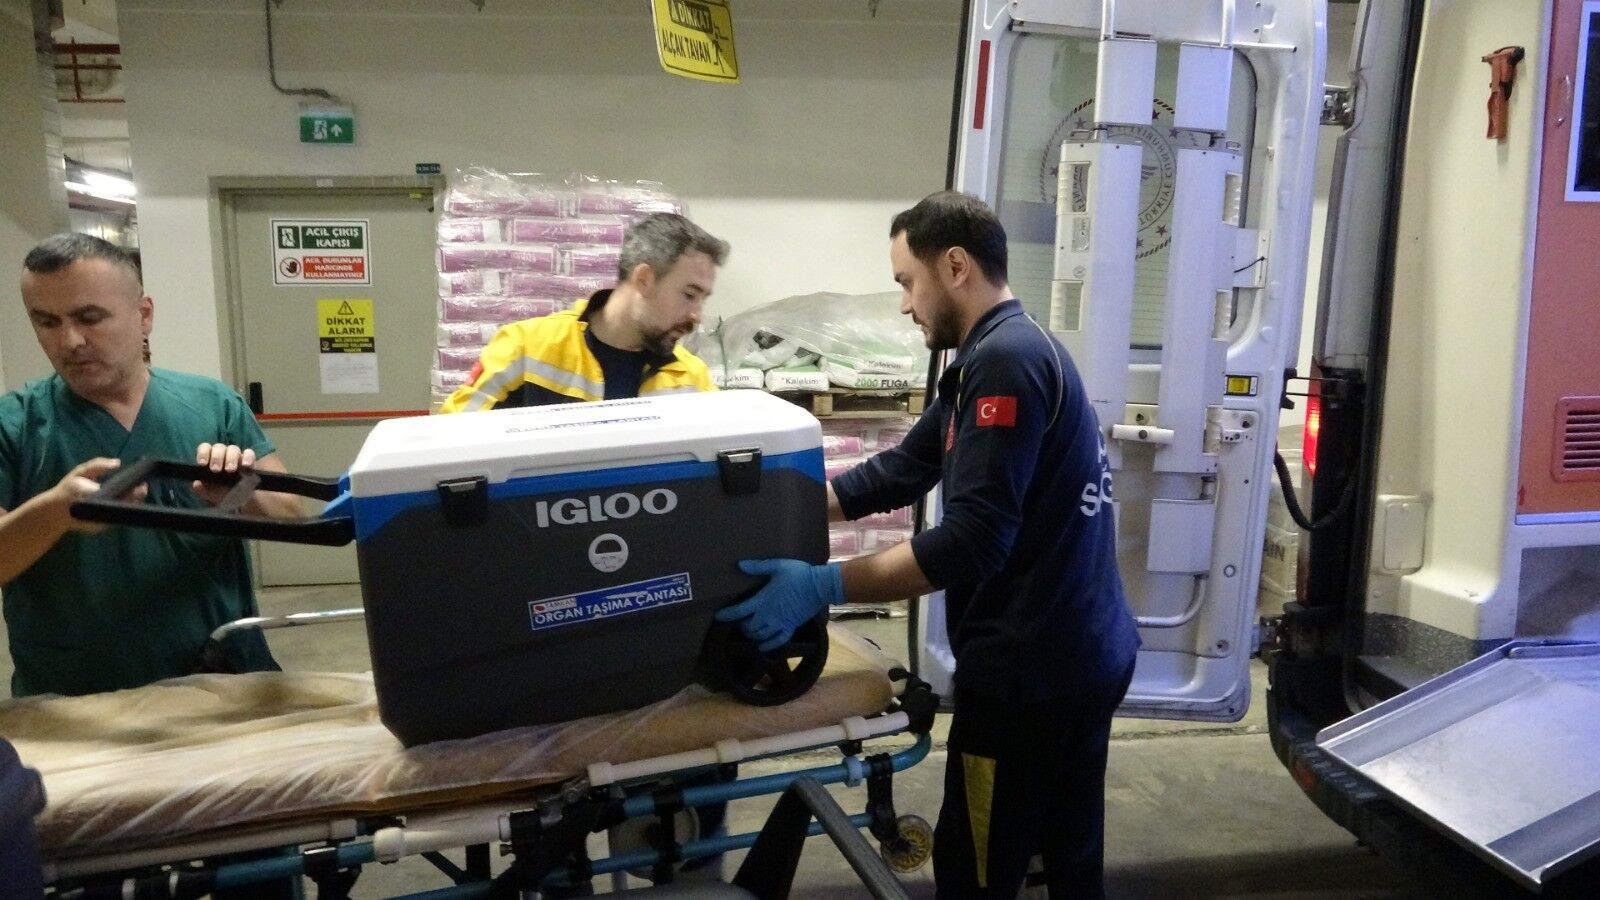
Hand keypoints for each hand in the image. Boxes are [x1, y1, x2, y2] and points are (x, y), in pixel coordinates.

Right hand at [51, 458, 141, 532]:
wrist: (55, 512)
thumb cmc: (67, 490)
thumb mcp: (79, 473)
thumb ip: (97, 466)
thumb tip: (118, 463)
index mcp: (93, 495)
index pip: (120, 493)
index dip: (134, 490)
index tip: (142, 483)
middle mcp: (99, 510)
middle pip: (125, 504)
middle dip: (136, 496)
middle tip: (143, 487)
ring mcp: (102, 522)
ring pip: (123, 512)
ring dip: (133, 502)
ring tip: (138, 492)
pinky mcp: (102, 527)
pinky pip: (118, 516)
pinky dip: (124, 509)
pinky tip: (129, 501)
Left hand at [193, 443, 255, 505]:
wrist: (239, 500)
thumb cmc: (221, 493)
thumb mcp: (210, 494)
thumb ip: (202, 489)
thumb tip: (196, 484)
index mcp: (210, 458)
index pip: (205, 448)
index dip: (203, 453)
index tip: (202, 464)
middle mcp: (223, 454)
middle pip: (219, 447)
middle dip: (217, 457)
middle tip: (216, 469)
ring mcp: (237, 456)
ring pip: (233, 449)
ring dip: (231, 458)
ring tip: (230, 470)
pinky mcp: (249, 460)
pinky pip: (249, 454)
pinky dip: (248, 457)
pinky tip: (246, 466)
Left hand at [715, 559, 843, 651]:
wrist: (819, 586)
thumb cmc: (798, 574)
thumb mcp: (777, 566)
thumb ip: (758, 567)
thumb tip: (740, 565)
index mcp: (762, 600)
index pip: (739, 611)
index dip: (726, 615)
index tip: (718, 616)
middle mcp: (768, 616)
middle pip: (748, 627)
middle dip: (741, 626)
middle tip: (738, 621)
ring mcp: (780, 624)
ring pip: (760, 636)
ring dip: (752, 635)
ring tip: (749, 631)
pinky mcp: (791, 627)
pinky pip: (777, 641)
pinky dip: (768, 646)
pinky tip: (762, 647)